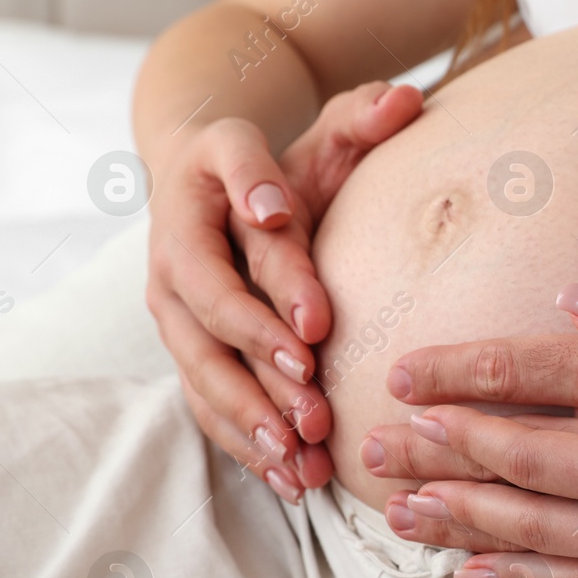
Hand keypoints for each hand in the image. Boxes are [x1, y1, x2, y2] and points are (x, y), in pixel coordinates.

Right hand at [146, 81, 422, 499]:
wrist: (207, 190)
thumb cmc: (275, 166)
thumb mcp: (313, 134)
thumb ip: (358, 119)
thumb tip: (405, 98)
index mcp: (201, 191)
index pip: (235, 229)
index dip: (272, 265)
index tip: (313, 306)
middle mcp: (172, 254)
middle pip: (208, 314)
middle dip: (259, 360)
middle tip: (312, 398)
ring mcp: (172, 311)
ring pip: (201, 371)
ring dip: (249, 417)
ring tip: (298, 457)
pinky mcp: (186, 353)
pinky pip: (207, 405)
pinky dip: (245, 444)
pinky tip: (289, 479)